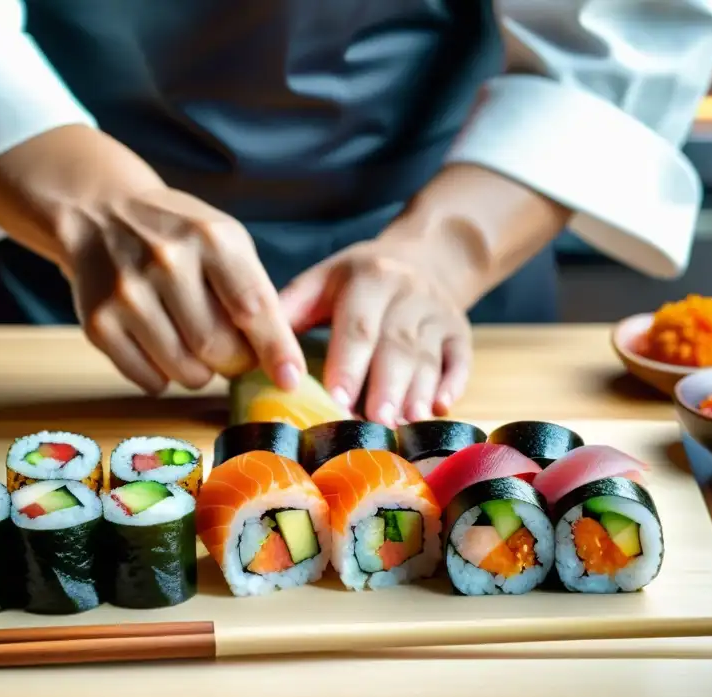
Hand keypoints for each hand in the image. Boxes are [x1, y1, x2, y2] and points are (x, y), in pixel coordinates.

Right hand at [0, 126, 305, 394]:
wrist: (99, 213)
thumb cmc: (177, 233)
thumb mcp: (224, 239)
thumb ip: (253, 291)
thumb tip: (278, 360)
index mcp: (209, 238)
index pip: (251, 306)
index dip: (275, 348)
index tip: (289, 379)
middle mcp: (166, 262)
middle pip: (218, 347)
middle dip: (235, 362)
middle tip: (233, 354)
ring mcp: (128, 294)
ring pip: (185, 371)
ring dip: (201, 374)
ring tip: (195, 347)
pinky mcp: (98, 323)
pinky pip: (149, 379)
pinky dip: (164, 376)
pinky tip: (161, 347)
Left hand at [279, 232, 473, 425]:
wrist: (424, 256)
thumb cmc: (358, 280)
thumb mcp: (322, 280)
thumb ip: (290, 310)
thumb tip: (251, 346)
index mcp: (369, 279)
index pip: (358, 326)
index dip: (349, 364)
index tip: (338, 400)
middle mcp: (408, 294)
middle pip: (396, 347)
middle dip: (385, 387)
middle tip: (373, 424)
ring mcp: (439, 314)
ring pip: (427, 358)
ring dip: (414, 394)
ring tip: (401, 426)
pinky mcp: (460, 333)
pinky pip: (460, 360)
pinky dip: (452, 385)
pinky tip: (439, 409)